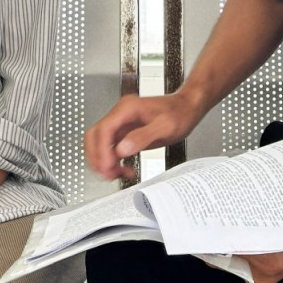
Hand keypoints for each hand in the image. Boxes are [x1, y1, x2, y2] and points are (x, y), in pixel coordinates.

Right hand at [84, 93, 203, 180]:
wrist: (186, 108)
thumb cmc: (179, 113)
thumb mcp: (164, 127)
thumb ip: (142, 137)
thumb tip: (122, 150)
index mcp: (127, 109)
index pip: (103, 130)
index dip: (102, 150)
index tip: (108, 166)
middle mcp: (120, 114)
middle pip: (95, 136)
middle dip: (98, 157)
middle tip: (108, 173)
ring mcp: (121, 123)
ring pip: (99, 143)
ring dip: (103, 160)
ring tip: (116, 174)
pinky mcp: (124, 132)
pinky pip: (109, 147)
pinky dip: (111, 160)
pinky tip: (121, 168)